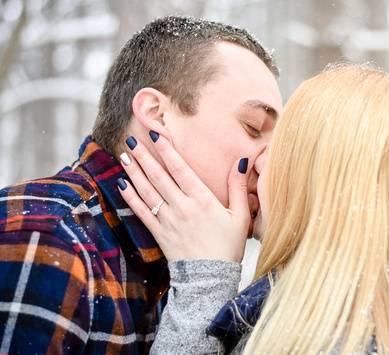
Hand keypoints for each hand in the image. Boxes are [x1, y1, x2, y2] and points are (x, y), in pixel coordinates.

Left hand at [117, 133, 250, 261]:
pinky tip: (122, 184)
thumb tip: (241, 162)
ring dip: (134, 172)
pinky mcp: (159, 233)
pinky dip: (130, 197)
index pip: (180, 169)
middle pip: (159, 176)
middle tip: (132, 141)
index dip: (166, 151)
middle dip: (144, 157)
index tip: (155, 135)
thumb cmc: (228, 246)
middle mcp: (182, 206)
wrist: (210, 278)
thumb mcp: (240, 216)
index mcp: (202, 199)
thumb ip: (238, 187)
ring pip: (147, 191)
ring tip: (124, 157)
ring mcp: (168, 220)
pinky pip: (141, 212)